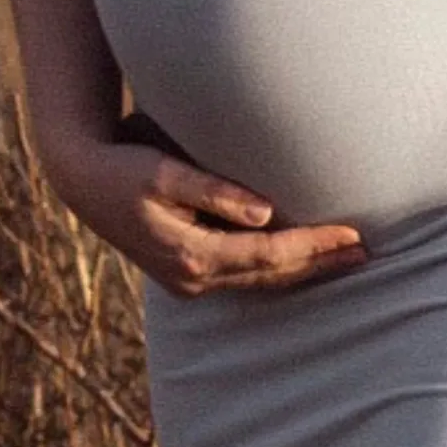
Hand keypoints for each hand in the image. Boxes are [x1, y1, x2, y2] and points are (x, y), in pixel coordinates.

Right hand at [47, 130, 362, 295]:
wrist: (80, 179)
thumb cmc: (123, 165)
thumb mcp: (162, 171)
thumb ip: (212, 190)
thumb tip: (265, 211)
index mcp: (190, 254)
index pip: (268, 253)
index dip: (313, 244)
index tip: (352, 233)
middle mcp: (192, 277)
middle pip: (271, 276)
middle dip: (319, 263)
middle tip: (366, 252)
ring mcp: (187, 280)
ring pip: (260, 281)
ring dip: (303, 269)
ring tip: (345, 257)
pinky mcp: (186, 272)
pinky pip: (244, 277)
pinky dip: (277, 269)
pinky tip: (300, 260)